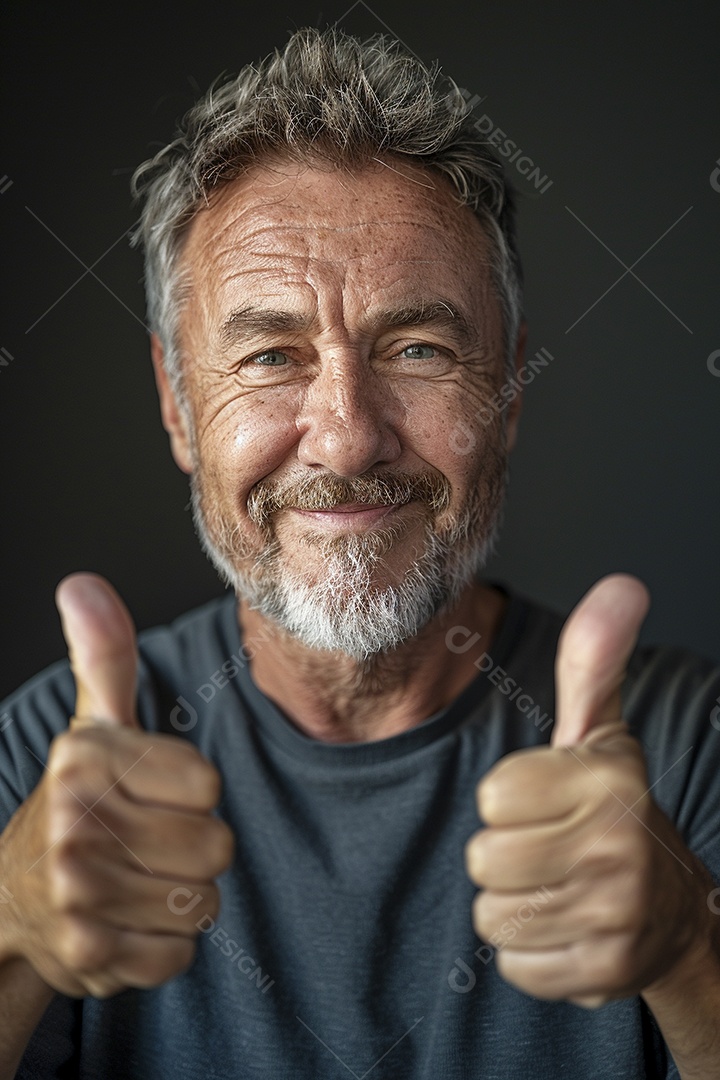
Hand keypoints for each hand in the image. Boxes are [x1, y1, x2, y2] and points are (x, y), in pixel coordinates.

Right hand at [0, 573, 233, 997]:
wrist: (13, 896)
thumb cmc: (80, 801)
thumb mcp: (94, 725)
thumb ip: (104, 655)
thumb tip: (82, 583)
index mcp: (88, 758)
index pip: (208, 786)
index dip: (193, 795)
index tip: (158, 795)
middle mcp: (76, 820)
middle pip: (215, 847)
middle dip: (195, 850)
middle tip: (150, 844)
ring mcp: (77, 890)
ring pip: (202, 903)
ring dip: (182, 898)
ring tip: (138, 879)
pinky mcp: (86, 952)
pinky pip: (178, 953)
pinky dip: (163, 946)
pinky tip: (127, 921)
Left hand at [465, 574, 710, 1006]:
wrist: (670, 908)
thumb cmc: (613, 807)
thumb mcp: (602, 732)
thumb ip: (593, 661)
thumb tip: (622, 584)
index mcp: (610, 778)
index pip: (494, 794)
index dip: (509, 798)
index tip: (546, 799)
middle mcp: (620, 845)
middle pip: (485, 857)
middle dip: (505, 853)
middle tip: (549, 847)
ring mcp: (617, 915)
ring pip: (492, 914)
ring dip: (514, 902)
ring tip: (557, 885)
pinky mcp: (605, 972)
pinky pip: (514, 963)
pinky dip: (530, 951)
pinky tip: (566, 926)